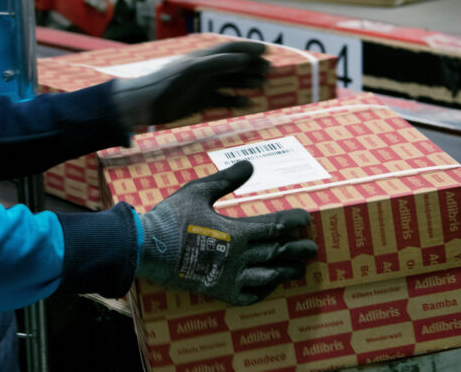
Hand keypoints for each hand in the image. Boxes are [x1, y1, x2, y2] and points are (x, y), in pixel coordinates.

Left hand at [111, 41, 268, 127]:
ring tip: (263, 84)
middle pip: (234, 65)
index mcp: (203, 57)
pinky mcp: (200, 102)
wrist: (145, 104)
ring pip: (231, 82)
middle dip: (253, 66)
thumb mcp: (194, 70)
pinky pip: (222, 100)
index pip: (231, 49)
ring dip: (247, 82)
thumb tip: (244, 58)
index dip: (249, 48)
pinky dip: (236, 101)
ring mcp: (203, 86)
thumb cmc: (167, 82)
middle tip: (270, 70)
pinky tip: (248, 103)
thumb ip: (219, 63)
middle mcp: (206, 70)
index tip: (267, 50)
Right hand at [135, 161, 316, 304]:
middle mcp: (239, 257)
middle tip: (313, 248)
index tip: (306, 219)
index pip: (275, 226)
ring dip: (287, 272)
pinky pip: (249, 296)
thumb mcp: (198, 191)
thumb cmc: (171, 218)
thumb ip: (227, 180)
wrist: (147, 249)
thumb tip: (250, 164)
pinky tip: (269, 286)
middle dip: (298, 249)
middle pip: (278, 253)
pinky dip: (263, 291)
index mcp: (237, 231)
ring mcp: (230, 277)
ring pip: (269, 276)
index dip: (294, 222)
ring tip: (299, 270)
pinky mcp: (219, 292)